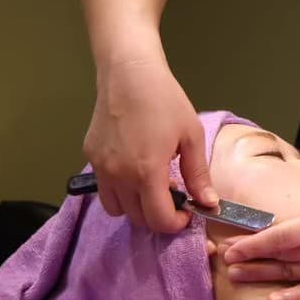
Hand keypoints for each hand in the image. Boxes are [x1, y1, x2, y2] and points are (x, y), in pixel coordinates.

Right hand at [83, 52, 215, 233]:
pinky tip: (135, 168)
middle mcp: (118, 176)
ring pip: (115, 208)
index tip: (187, 213)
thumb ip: (198, 174)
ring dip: (135, 206)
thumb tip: (209, 203)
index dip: (175, 224)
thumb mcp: (191, 136)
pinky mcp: (90, 157)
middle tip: (174, 197)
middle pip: (136, 218)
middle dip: (158, 216)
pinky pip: (104, 187)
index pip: (158, 219)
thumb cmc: (166, 101)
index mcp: (146, 172)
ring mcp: (100, 168)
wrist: (130, 75)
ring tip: (153, 184)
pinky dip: (119, 190)